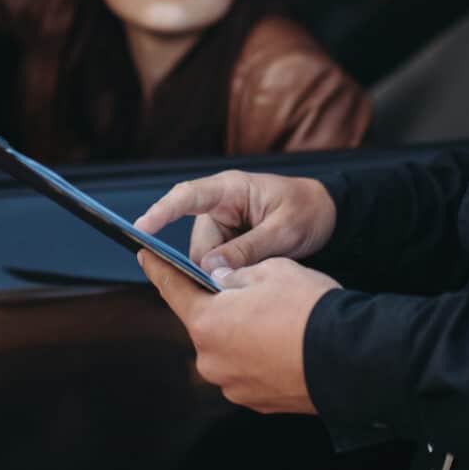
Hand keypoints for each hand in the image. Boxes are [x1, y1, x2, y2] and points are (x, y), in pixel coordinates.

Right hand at [134, 171, 335, 273]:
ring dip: (226, 273)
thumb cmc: (306, 212)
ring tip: (261, 270)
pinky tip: (255, 274)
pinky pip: (218, 265)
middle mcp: (219, 206)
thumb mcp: (283, 230)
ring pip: (206, 261)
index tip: (141, 228)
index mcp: (230, 189)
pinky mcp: (228, 243)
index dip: (162, 212)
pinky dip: (231, 275)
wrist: (327, 216)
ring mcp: (223, 226)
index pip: (187, 196)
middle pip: (197, 244)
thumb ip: (248, 249)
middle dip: (213, 267)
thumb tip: (210, 269)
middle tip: (243, 280)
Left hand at [138, 251, 339, 413]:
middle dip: (220, 304)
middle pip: (205, 322)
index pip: (173, 289)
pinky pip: (248, 369)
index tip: (145, 256)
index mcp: (207, 322)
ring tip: (276, 319)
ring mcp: (233, 384)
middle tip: (248, 288)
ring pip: (229, 347)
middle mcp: (211, 359)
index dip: (158, 268)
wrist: (349, 358)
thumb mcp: (270, 269)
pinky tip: (283, 342)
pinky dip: (259, 355)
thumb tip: (221, 279)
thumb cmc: (308, 309)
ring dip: (242, 332)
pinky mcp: (255, 401)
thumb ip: (235, 274)